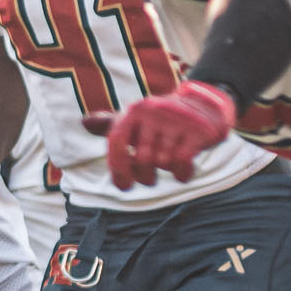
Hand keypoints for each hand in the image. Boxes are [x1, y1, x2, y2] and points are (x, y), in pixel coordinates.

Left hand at [83, 81, 236, 188]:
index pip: (116, 141)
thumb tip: (84, 122)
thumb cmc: (164, 119)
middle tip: (149, 179)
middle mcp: (153, 112)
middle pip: (141, 159)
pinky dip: (182, 174)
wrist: (206, 104)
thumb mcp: (137, 118)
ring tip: (168, 167)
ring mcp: (176, 121)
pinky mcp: (197, 130)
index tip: (124, 186)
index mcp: (134, 111)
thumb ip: (111, 124)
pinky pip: (182, 162)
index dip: (117, 168)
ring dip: (165, 172)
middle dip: (144, 176)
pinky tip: (183, 174)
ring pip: (162, 162)